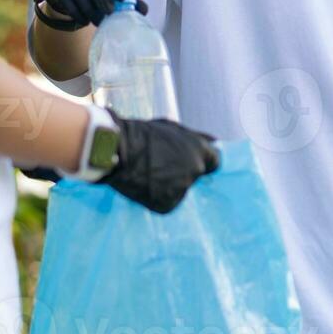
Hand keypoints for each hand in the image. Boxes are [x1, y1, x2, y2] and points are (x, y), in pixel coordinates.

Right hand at [97, 111, 220, 213]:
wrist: (116, 150)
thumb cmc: (143, 135)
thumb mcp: (173, 129)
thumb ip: (197, 137)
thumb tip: (216, 141)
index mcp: (200, 150)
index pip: (215, 162)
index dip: (202, 161)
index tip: (189, 161)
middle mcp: (195, 170)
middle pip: (196, 177)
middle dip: (184, 173)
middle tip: (163, 166)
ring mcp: (182, 189)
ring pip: (181, 190)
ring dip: (171, 186)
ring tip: (150, 174)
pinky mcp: (167, 204)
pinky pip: (168, 202)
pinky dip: (158, 197)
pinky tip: (145, 185)